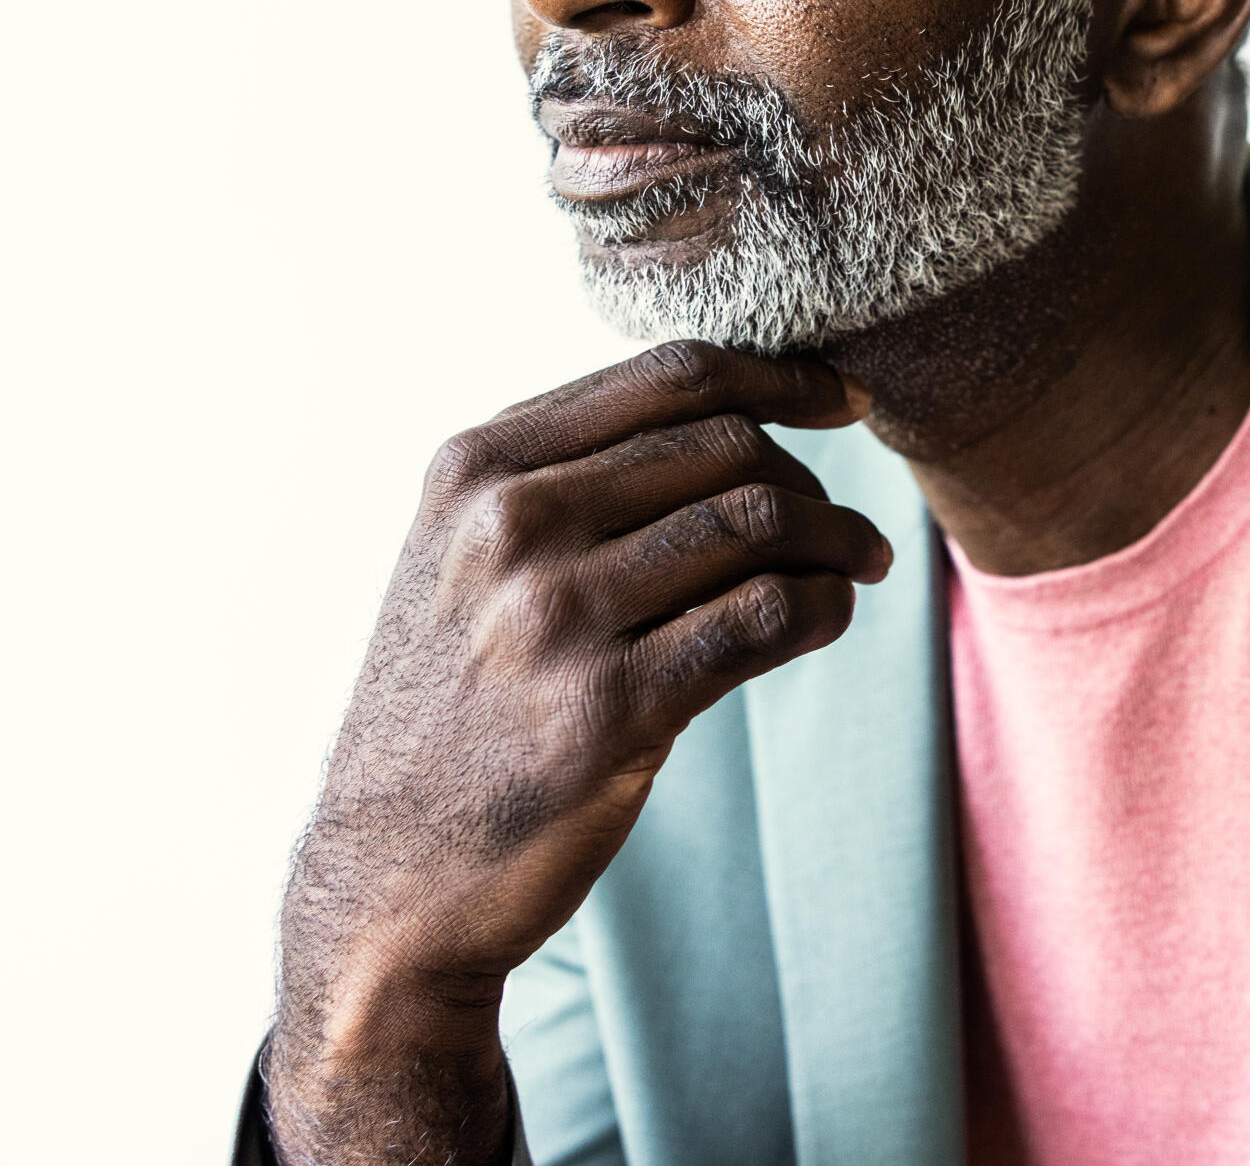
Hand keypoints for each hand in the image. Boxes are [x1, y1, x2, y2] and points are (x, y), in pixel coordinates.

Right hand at [266, 341, 883, 1163]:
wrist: (390, 875)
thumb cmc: (454, 706)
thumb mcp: (463, 558)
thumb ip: (565, 477)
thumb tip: (738, 415)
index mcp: (478, 467)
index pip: (669, 377)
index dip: (780, 376)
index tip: (845, 398)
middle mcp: (510, 525)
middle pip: (727, 446)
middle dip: (810, 479)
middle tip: (841, 525)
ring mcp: (556, 616)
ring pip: (758, 523)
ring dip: (836, 540)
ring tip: (859, 564)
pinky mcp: (608, 710)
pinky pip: (764, 618)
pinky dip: (822, 606)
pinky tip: (828, 617)